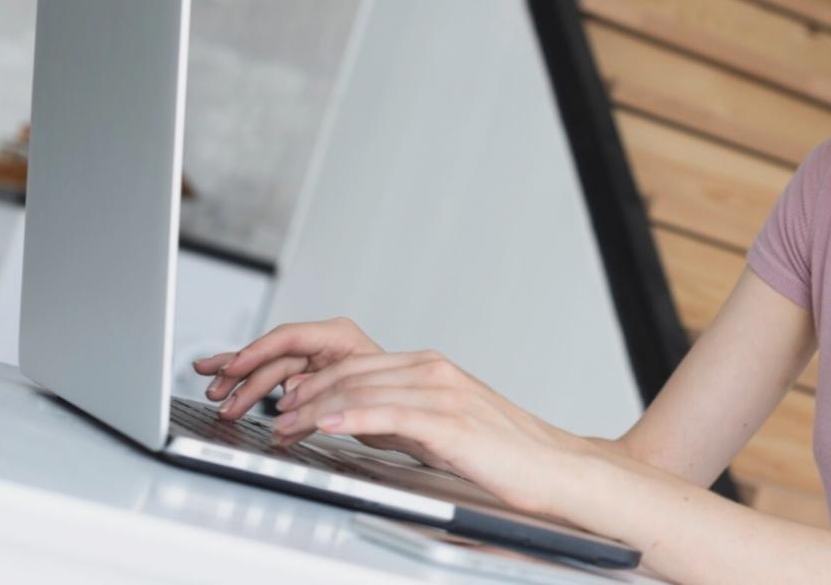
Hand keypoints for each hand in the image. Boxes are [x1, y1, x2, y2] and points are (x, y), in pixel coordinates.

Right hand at [193, 316, 380, 421]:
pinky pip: (281, 392)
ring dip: (245, 390)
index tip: (232, 367)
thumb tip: (290, 393)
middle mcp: (325, 346)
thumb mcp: (364, 386)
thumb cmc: (398, 393)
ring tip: (221, 404)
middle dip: (242, 376)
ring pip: (272, 375)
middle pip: (274, 357)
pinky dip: (264, 404)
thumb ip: (326, 386)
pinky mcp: (314, 386)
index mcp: (339, 337)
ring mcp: (317, 365)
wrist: (414, 414)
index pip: (288, 337)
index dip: (256, 352)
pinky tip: (239, 409)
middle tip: (218, 393)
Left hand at [269, 349, 585, 514]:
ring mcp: (444, 394)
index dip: (317, 382)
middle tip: (277, 417)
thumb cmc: (504, 453)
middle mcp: (436, 372)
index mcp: (434, 368)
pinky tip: (327, 422)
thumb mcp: (442, 426)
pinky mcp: (450, 422)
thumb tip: (355, 420)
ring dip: (317, 408)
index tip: (288, 402)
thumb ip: (400, 417)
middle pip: (354, 372)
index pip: (359, 364)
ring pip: (365, 389)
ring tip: (288, 425)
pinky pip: (391, 413)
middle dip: (307, 394)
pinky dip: (353, 415)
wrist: (553, 467)